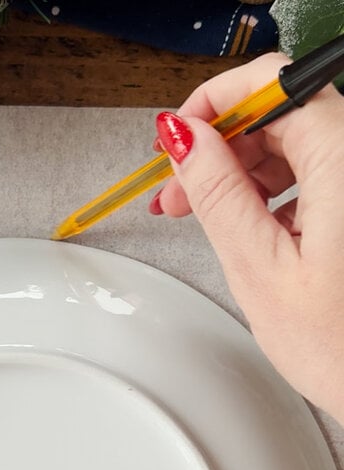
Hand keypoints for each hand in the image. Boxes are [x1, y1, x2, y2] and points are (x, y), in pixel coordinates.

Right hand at [151, 54, 343, 423]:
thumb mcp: (260, 269)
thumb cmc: (343, 348)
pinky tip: (247, 226)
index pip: (273, 84)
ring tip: (203, 213)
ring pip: (295, 143)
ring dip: (242, 169)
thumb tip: (186, 139)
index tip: (178, 136)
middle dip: (221, 143)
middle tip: (177, 187)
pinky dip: (272, 191)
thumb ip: (218, 194)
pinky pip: (314, 173)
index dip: (215, 102)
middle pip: (283, 110)